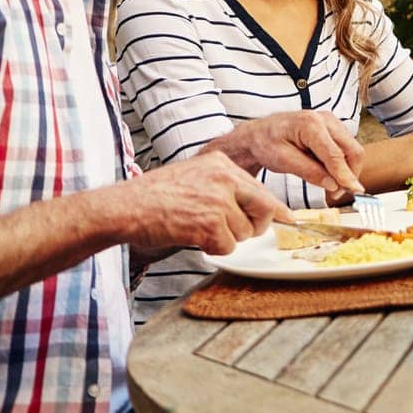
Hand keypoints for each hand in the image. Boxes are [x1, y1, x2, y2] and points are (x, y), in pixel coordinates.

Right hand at [99, 153, 287, 255]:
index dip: (273, 209)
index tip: (288, 218)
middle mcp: (224, 178)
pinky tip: (192, 237)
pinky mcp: (209, 223)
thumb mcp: (194, 176)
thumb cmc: (153, 196)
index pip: (260, 188)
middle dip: (257, 226)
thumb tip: (252, 207)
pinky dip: (213, 248)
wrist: (124, 207)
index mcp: (222, 164)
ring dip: (226, 238)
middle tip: (240, 233)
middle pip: (264, 208)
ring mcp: (218, 200)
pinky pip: (227, 246)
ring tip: (198, 229)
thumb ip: (223, 187)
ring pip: (245, 232)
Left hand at [213, 111, 364, 192]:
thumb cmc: (266, 144)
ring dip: (347, 170)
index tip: (354, 191)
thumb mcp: (283, 161)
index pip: (335, 154)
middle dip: (350, 174)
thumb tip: (334, 184)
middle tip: (338, 193)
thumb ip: (309, 172)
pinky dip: (342, 164)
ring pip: (352, 150)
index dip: (346, 174)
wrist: (259, 133)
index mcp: (311, 124)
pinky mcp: (333, 128)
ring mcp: (331, 122)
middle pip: (352, 149)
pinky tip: (327, 173)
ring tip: (331, 185)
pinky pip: (346, 148)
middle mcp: (325, 119)